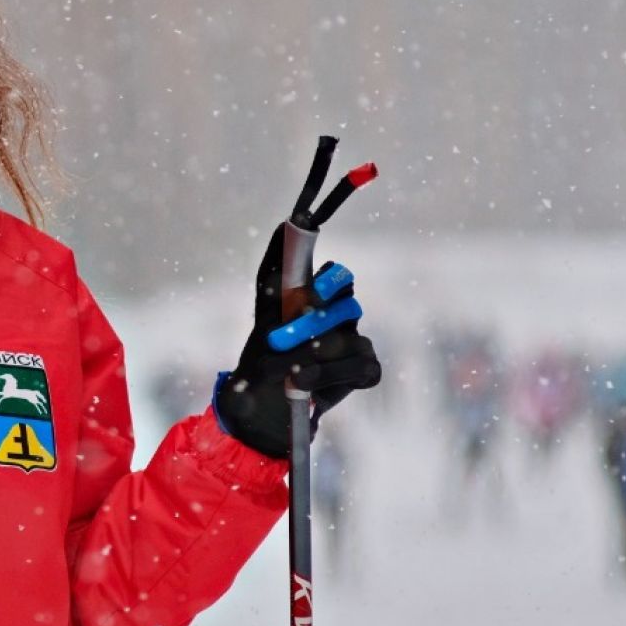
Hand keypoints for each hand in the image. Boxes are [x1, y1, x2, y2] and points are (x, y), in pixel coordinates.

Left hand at [214, 225, 381, 459]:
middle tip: (290, 329)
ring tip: (289, 369)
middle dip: (316, 316)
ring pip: (350, 338)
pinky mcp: (364, 370)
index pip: (335, 274)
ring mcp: (356, 342)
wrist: (262, 403)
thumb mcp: (264, 312)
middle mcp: (341, 315)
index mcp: (321, 295)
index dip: (322, 278)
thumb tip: (287, 222)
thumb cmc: (263, 352)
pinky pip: (362, 367)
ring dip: (316, 353)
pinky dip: (330, 376)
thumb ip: (276, 268)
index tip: (303, 283)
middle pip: (346, 301)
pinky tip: (303, 383)